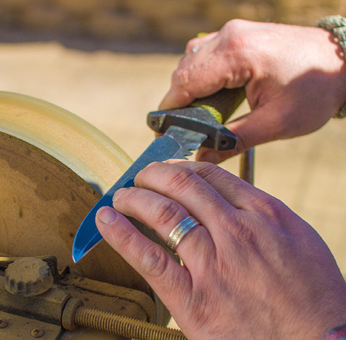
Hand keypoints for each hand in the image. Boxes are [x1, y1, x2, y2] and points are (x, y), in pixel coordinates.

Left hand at [95, 160, 345, 339]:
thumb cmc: (315, 300)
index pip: (210, 175)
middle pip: (181, 186)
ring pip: (162, 213)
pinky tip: (106, 220)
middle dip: (153, 175)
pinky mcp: (192, 299)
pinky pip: (149, 258)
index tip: (167, 170)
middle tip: (140, 178)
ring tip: (121, 196)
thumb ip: (260, 219)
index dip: (181, 167)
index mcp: (263, 214)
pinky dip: (122, 234)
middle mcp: (236, 231)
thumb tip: (227, 204)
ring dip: (134, 198)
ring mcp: (212, 263)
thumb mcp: (298, 241)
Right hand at [160, 20, 345, 162]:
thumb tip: (203, 156)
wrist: (343, 61)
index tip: (163, 134)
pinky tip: (210, 97)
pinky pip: (204, 56)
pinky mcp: (237, 35)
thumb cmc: (315, 90)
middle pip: (183, 72)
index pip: (185, 82)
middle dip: (176, 103)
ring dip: (188, 90)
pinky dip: (199, 77)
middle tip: (181, 132)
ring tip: (197, 117)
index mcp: (237, 53)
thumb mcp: (276, 123)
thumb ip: (234, 140)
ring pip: (190, 62)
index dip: (169, 111)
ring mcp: (232, 32)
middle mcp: (229, 35)